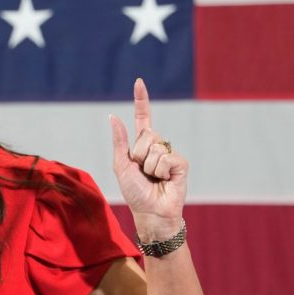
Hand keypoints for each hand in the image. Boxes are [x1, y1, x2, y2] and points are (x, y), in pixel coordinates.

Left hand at [110, 78, 187, 239]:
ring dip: (149, 167)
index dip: (141, 100)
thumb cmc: (134, 191)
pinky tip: (165, 181)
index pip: (143, 118)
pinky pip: (166, 158)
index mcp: (141, 145)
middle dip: (138, 155)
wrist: (150, 212)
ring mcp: (170, 154)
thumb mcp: (121, 165)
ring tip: (153, 179)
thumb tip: (113, 116)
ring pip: (155, 148)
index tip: (139, 82)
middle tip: (142, 172)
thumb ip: (119, 141)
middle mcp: (157, 146)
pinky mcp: (181, 163)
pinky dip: (161, 171)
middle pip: (146, 135)